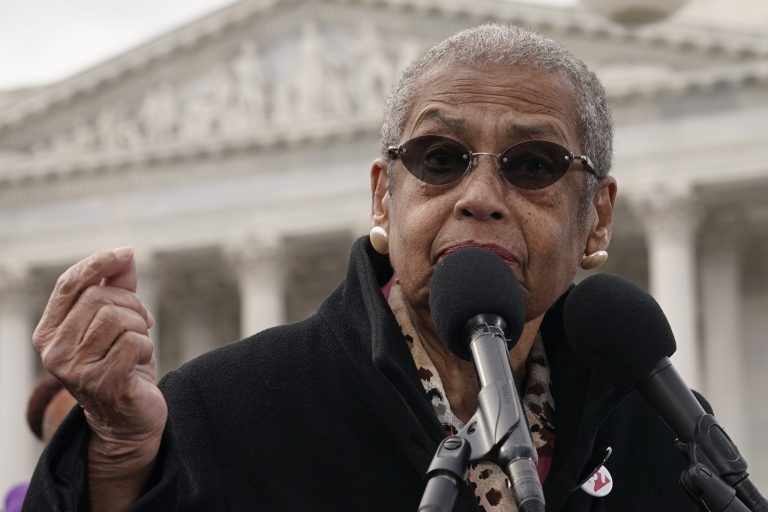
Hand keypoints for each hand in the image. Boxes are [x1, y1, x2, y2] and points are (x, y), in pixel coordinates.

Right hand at [32, 247, 166, 502]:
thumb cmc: (122, 364)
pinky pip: (134, 342)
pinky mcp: (101, 383)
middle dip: (131, 304)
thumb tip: (124, 253)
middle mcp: (53, 351)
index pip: (68, 284)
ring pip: (116, 318)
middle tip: (140, 323)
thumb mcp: (118, 321)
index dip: (97, 263)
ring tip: (138, 344)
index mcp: (49, 332)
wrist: (128, 419)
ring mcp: (74, 370)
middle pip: (99, 298)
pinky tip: (139, 363)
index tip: (124, 253)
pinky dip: (146, 347)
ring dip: (139, 327)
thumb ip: (117, 286)